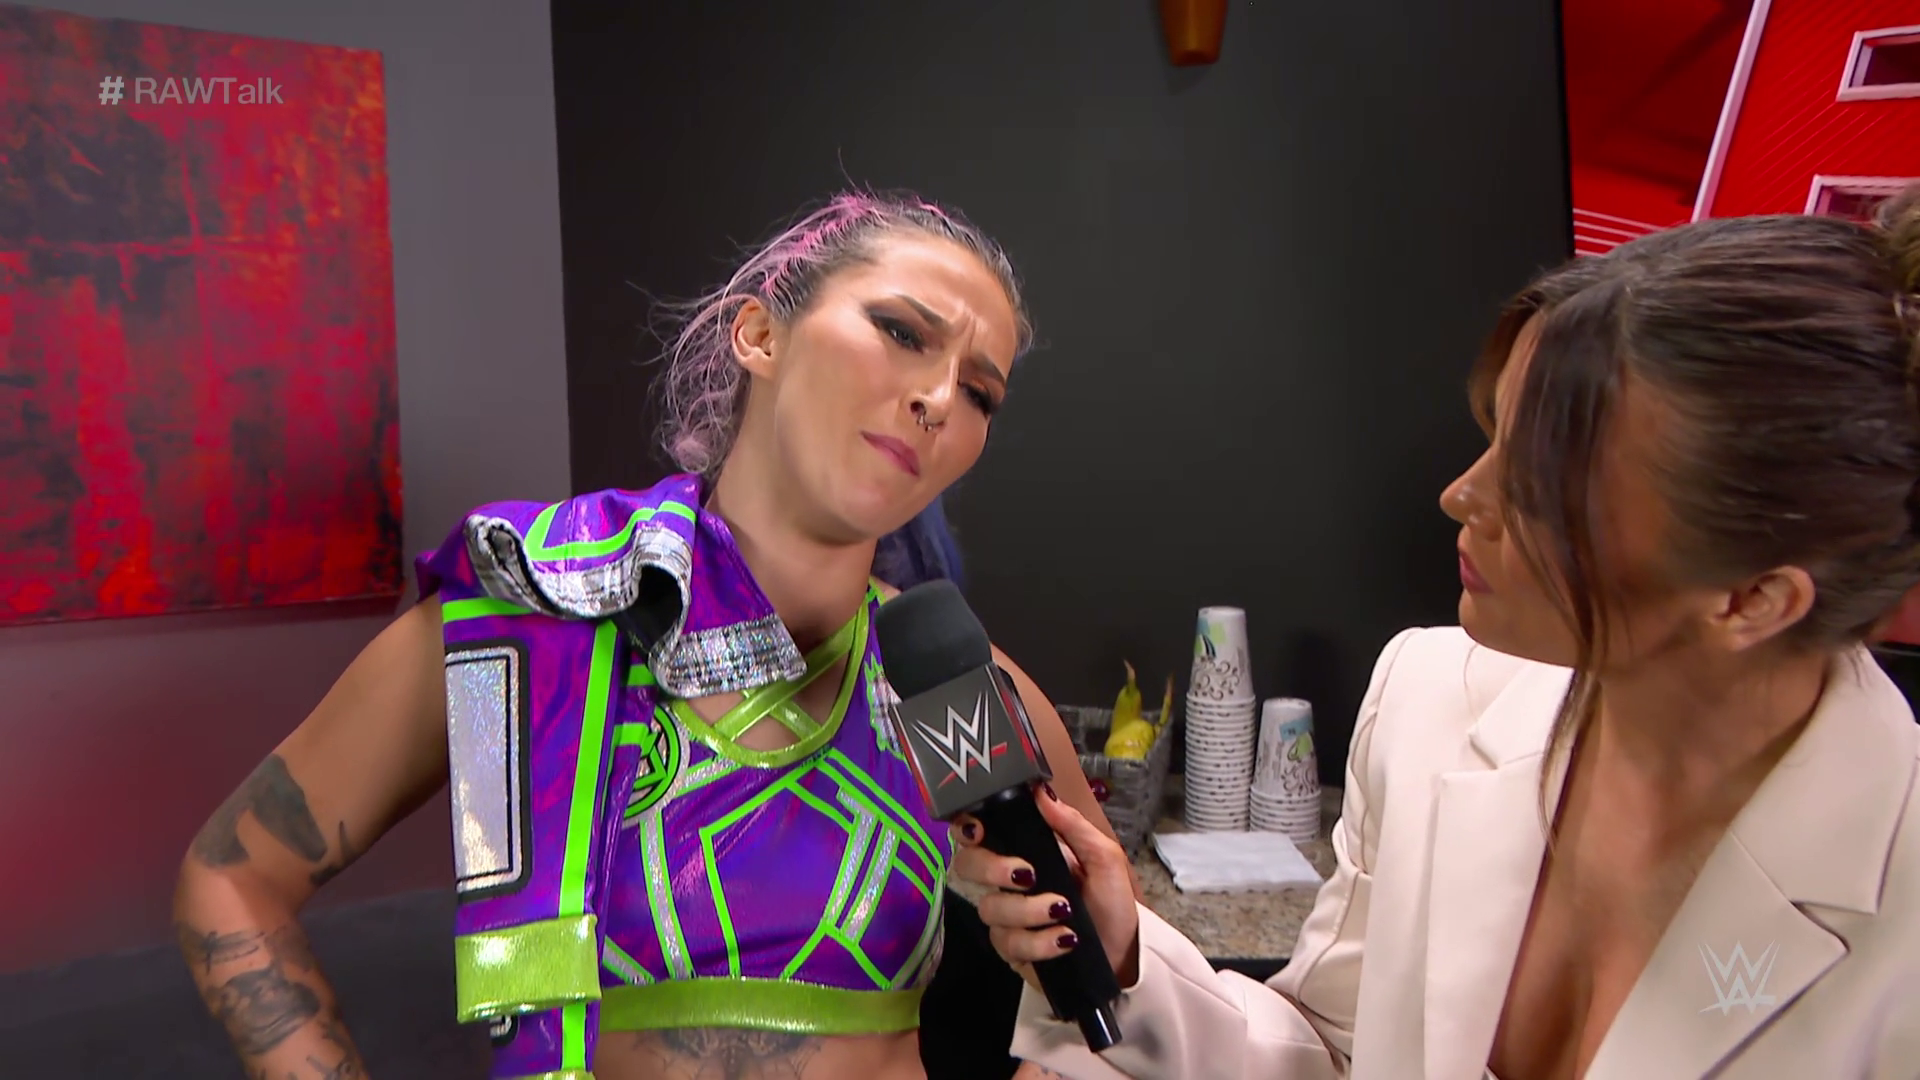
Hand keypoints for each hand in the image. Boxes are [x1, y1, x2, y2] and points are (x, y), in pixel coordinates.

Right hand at [951, 784, 1140, 989]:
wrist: (1123, 950)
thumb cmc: (1110, 899)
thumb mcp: (1103, 857)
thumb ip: (1072, 825)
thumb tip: (1040, 792)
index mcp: (1024, 850)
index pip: (977, 830)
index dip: (965, 826)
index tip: (979, 830)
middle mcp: (1006, 880)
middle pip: (967, 865)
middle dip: (993, 868)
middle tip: (1028, 876)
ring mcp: (1006, 917)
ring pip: (989, 908)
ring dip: (1028, 911)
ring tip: (1064, 912)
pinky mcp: (1011, 950)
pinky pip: (1007, 944)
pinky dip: (1039, 942)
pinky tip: (1065, 940)